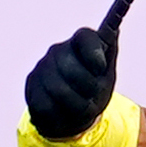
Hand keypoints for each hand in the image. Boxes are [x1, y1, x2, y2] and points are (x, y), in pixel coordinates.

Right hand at [23, 24, 118, 139]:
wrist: (72, 115)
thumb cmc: (92, 90)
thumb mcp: (105, 74)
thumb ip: (108, 53)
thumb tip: (114, 30)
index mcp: (79, 43)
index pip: (85, 37)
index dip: (94, 54)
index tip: (100, 69)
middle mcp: (58, 51)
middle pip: (74, 70)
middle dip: (88, 89)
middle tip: (92, 95)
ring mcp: (42, 68)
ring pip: (60, 91)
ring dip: (77, 107)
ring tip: (80, 107)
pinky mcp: (31, 86)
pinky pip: (46, 106)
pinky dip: (60, 116)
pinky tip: (63, 112)